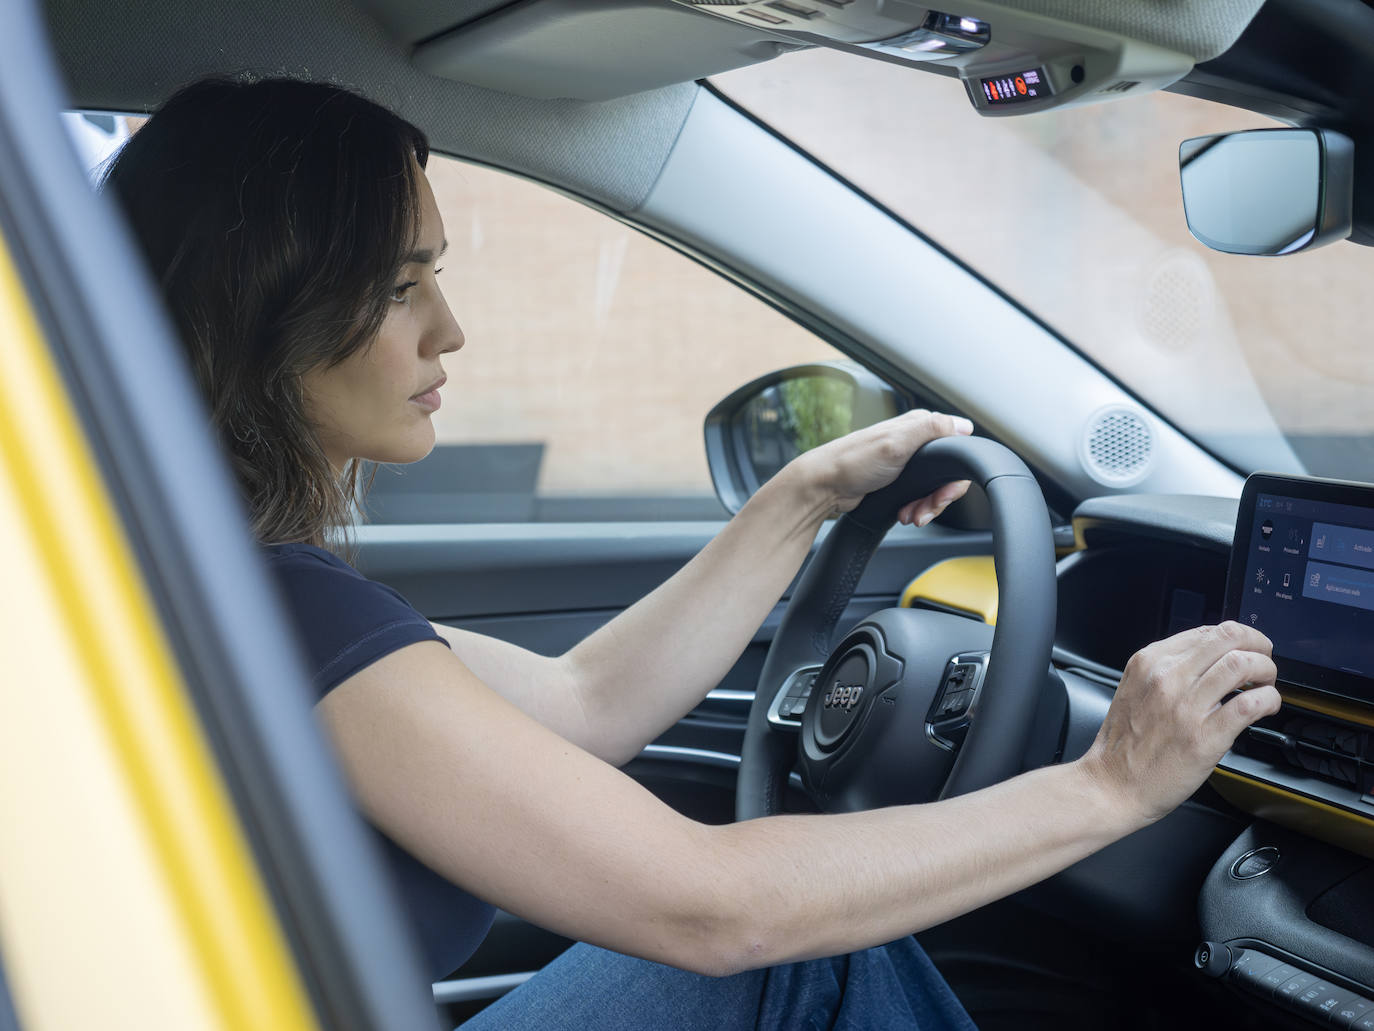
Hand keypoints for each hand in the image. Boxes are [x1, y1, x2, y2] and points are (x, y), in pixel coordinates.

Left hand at [790, 409, 974, 525]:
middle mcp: (914, 442)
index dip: (954, 476)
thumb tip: (964, 425)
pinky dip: (916, 509)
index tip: (943, 493)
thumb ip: (931, 429)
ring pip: (933, 489)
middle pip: (947, 474)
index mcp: (919, 426)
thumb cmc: (853, 461)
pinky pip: (919, 497)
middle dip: (939, 497)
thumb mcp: (896, 443)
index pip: (957, 449)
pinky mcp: (898, 480)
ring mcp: (907, 463)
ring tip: (912, 515)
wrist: (824, 486)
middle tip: (926, 509)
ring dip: (927, 507)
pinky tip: (905, 514)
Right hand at [1078, 621, 1281, 826]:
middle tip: (1264, 660)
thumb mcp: (1134, 689)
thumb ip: (1165, 671)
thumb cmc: (1124, 745)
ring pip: (1242, 665)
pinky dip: (1268, 700)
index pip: (1206, 631)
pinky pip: (1250, 704)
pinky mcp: (1205, 736)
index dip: (1235, 637)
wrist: (1112, 785)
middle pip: (1228, 638)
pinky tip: (1267, 707)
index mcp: (1148, 662)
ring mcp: (1186, 706)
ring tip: (1266, 684)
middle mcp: (1167, 677)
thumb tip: (1208, 661)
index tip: (1245, 649)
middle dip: (1257, 645)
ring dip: (1266, 670)